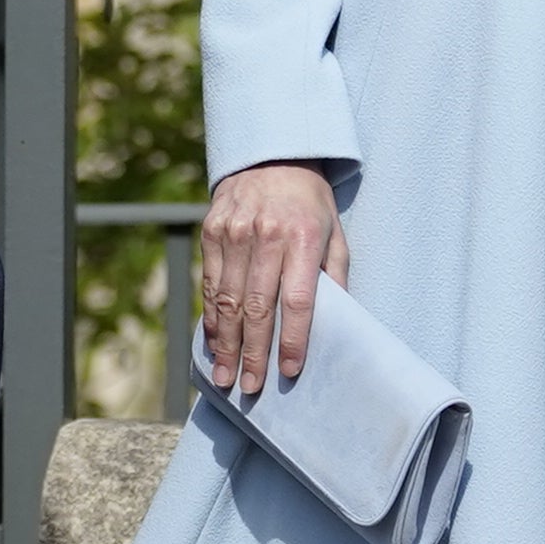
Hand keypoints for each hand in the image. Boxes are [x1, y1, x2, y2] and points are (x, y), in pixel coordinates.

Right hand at [197, 161, 348, 395]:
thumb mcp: (335, 233)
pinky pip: (209, 283)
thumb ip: (334, 277)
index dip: (292, 339)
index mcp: (304, 237)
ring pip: (227, 300)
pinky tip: (215, 343)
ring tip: (226, 376)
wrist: (271, 155)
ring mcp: (234, 232)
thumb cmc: (310, 204)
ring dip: (227, 344)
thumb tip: (335, 325)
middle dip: (254, 353)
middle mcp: (266, 235)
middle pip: (258, 306)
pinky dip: (212, 317)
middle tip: (250, 388)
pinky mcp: (211, 231)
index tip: (288, 371)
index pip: (298, 299)